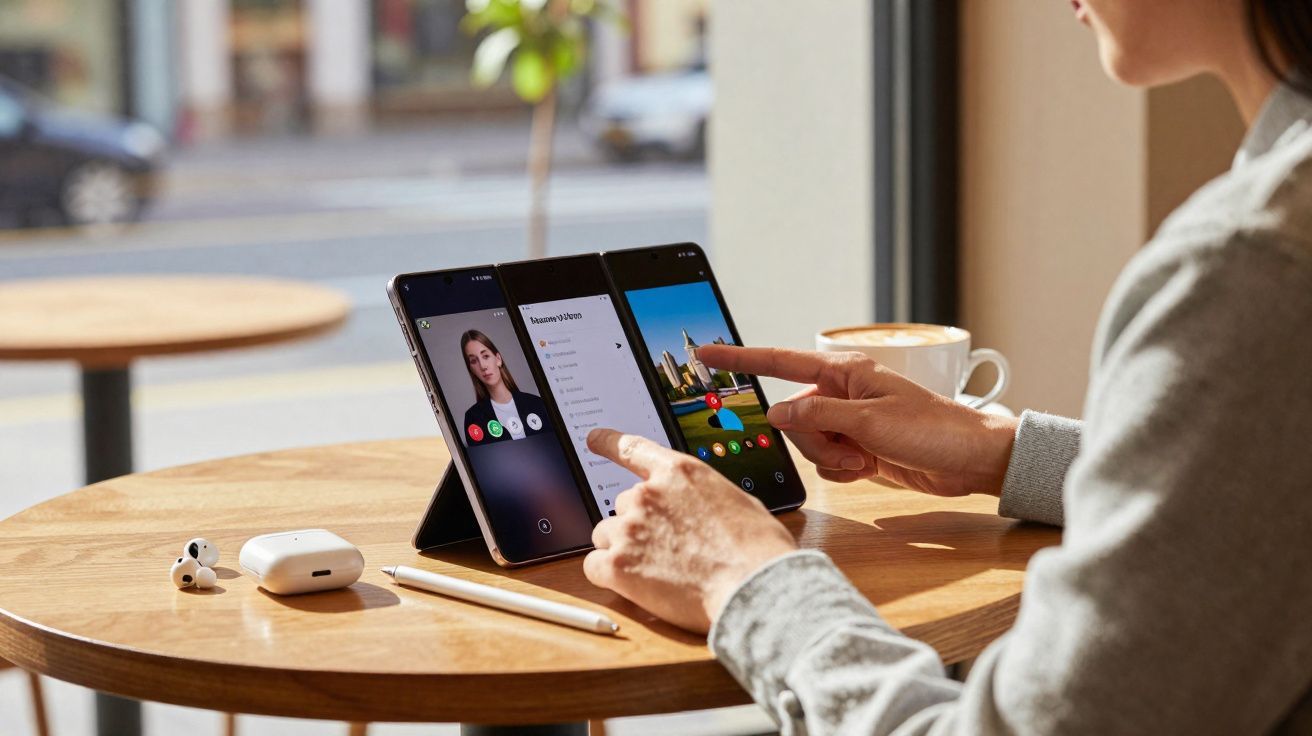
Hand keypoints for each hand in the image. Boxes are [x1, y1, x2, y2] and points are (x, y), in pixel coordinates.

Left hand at [582, 429, 797, 633]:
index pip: (633, 449)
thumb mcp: (737, 502)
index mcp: (679, 473)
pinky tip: (634, 586)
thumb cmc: (757, 550)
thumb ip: (702, 498)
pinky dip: (608, 575)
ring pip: (605, 534)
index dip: (609, 442)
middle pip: (622, 504)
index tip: (594, 438)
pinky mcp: (618, 565)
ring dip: (622, 549)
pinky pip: (593, 566)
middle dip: (637, 524)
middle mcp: (648, 495)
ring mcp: (630, 528)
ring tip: (655, 569)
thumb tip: (699, 509)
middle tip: (664, 548)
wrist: (754, 585)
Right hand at [696, 344, 1018, 496]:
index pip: (780, 362)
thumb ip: (818, 416)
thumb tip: (777, 414)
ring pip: (808, 443)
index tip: (706, 353)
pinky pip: (827, 461)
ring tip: (868, 458)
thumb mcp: (870, 422)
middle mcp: (843, 393)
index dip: (740, 359)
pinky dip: (844, 470)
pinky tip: (871, 467)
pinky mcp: (858, 447)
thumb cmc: (934, 430)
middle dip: (814, 441)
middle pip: (793, 417)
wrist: (972, 461)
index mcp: (844, 372)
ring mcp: (849, 422)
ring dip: (833, 459)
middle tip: (852, 448)